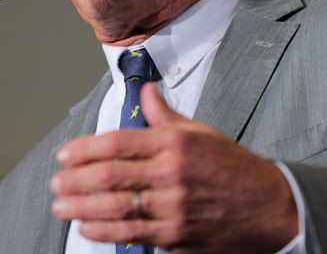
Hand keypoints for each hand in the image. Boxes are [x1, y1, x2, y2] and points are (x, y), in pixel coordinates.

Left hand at [50, 83, 297, 253]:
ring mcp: (173, 206)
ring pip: (116, 206)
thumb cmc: (233, 168)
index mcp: (174, 143)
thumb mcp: (200, 132)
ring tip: (61, 206)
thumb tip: (146, 91)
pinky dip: (105, 231)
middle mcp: (171, 173)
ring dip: (82, 207)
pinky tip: (87, 228)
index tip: (65, 155)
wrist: (270, 206)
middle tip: (56, 183)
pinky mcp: (176, 235)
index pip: (118, 142)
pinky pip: (132, 233)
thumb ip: (165, 115)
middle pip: (111, 175)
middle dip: (76, 180)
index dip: (85, 149)